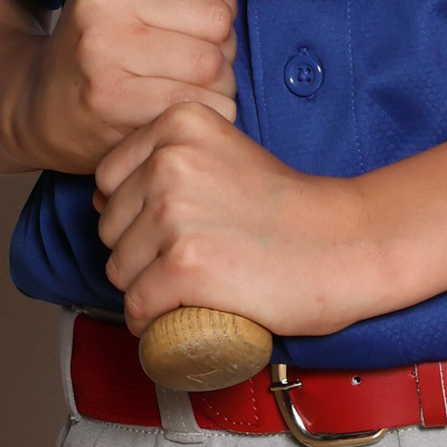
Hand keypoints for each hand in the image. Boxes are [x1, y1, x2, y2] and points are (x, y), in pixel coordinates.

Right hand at [24, 0, 262, 171]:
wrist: (41, 102)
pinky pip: (201, 104)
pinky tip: (171, 108)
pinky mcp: (110, 99)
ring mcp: (101, 47)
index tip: (182, 18)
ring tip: (179, 83)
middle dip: (218, 44)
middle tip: (182, 58)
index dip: (215, 0)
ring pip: (214, 65)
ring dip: (215, 83)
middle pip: (218, 19)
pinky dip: (203, 111)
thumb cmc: (108, 36)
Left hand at [92, 99, 375, 340]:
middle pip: (109, 227)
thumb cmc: (287, 209)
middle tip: (195, 258)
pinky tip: (186, 313)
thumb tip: (102, 198)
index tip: (178, 226)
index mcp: (177, 124)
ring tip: (198, 283)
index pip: (108, 180)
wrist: (344, 244)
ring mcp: (174, 213)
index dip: (134, 213)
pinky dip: (154, 322)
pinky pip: (137, 307)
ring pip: (118, 271)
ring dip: (148, 288)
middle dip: (139, 252)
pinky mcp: (183, 265)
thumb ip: (169, 158)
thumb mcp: (223, 152)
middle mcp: (169, 161)